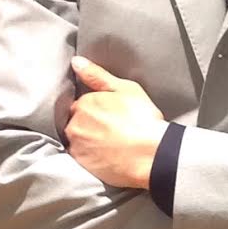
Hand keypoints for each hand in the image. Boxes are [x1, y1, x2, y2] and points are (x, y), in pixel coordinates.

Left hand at [64, 56, 167, 186]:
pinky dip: (91, 158)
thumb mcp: (125, 88)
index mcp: (84, 103)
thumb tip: (76, 63)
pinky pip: (82, 159)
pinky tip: (108, 156)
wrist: (152, 154)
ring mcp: (77, 146)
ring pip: (78, 141)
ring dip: (89, 142)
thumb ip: (97, 75)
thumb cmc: (143, 120)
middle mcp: (75, 124)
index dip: (96, 111)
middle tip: (113, 131)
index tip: (110, 117)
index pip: (81, 105)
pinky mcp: (82, 165)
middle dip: (90, 126)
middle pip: (77, 123)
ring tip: (111, 145)